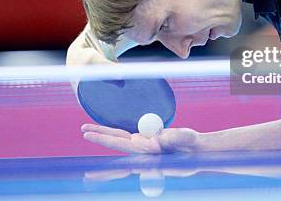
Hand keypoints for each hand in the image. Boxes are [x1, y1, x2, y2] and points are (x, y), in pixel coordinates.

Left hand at [82, 124, 199, 153]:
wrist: (197, 150)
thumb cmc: (192, 146)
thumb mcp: (183, 139)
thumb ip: (171, 139)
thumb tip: (154, 139)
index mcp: (148, 151)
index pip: (123, 146)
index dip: (108, 140)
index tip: (93, 136)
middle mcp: (141, 149)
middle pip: (116, 142)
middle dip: (99, 136)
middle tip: (83, 130)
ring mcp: (143, 144)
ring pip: (118, 137)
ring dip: (103, 132)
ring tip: (86, 128)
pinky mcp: (146, 139)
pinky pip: (127, 135)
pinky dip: (114, 133)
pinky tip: (106, 132)